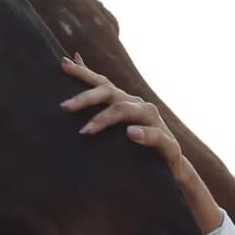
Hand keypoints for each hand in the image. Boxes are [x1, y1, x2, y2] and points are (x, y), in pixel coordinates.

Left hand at [59, 56, 222, 234]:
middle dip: (86, 98)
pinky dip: (143, 134)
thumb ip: (98, 110)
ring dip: (105, 118)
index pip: (102, 83)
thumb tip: (75, 74)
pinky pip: (155, 135)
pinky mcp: (167, 142)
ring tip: (86, 130)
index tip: (63, 64)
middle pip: (110, 93)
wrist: (172, 170)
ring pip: (128, 110)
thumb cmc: (137, 147)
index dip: (83, 73)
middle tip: (64, 107)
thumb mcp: (115, 129)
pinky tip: (130, 134)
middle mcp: (139, 106)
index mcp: (125, 102)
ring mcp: (154, 121)